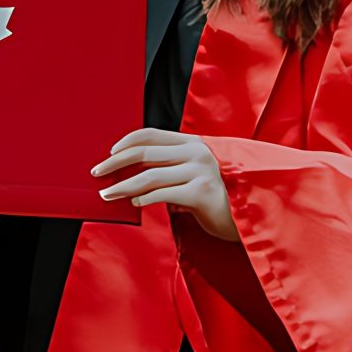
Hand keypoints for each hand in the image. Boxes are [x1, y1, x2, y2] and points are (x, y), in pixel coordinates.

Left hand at [94, 128, 237, 240]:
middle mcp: (197, 153)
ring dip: (123, 185)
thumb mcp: (198, 175)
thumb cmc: (222, 198)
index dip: (127, 141)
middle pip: (145, 152)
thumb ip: (174, 170)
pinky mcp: (203, 193)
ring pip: (149, 175)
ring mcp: (201, 171)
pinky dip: (145, 198)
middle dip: (116, 163)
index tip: (110, 152)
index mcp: (194, 143)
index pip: (152, 134)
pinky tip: (134, 203)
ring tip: (108, 193)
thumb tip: (136, 175)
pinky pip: (164, 194)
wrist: (254, 217)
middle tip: (97, 172)